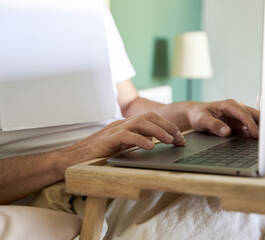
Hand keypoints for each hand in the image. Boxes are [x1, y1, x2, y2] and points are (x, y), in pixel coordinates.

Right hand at [70, 112, 184, 159]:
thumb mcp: (121, 147)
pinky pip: (127, 136)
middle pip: (150, 117)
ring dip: (159, 131)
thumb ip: (134, 142)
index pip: (151, 119)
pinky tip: (150, 147)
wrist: (72, 159)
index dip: (167, 126)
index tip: (179, 137)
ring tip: (170, 140)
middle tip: (180, 138)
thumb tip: (154, 144)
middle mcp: (122, 124)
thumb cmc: (97, 154)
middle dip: (168, 126)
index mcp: (126, 124)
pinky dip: (141, 140)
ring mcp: (114, 130)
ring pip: (141, 123)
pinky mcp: (108, 140)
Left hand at [186, 99, 259, 137]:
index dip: (251, 124)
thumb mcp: (202, 120)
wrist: (196, 114)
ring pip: (257, 120)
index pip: (243, 113)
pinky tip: (262, 142)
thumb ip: (214, 125)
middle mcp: (237, 108)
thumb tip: (227, 132)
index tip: (256, 134)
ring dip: (263, 129)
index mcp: (229, 105)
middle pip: (255, 115)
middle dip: (264, 125)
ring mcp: (241, 115)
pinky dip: (258, 132)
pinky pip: (253, 126)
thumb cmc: (198, 115)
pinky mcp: (241, 122)